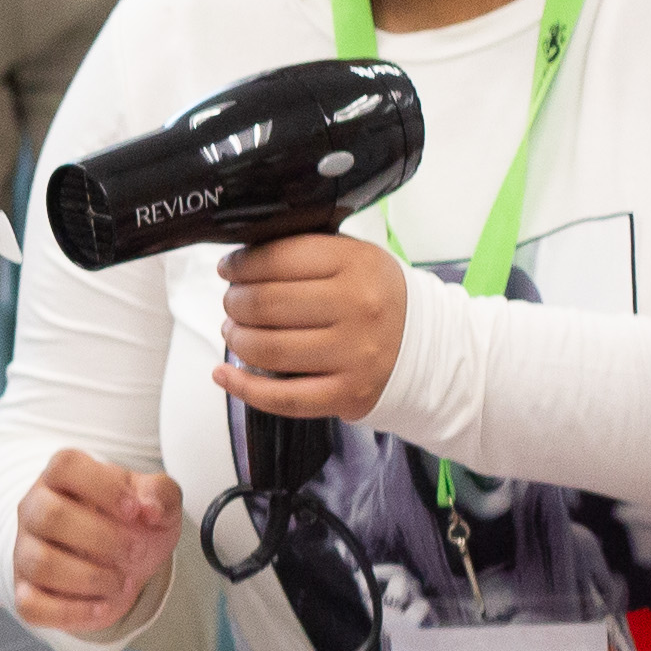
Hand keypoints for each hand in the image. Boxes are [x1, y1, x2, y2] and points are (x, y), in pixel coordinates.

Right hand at [11, 446, 188, 641]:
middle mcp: (34, 510)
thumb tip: (150, 508)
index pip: (65, 466)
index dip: (103, 486)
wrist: (123, 562)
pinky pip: (31, 605)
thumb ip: (160, 493)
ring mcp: (25, 551)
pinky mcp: (25, 591)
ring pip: (40, 563)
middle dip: (102, 538)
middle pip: (49, 515)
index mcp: (62, 478)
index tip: (135, 510)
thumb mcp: (156, 502)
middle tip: (136, 550)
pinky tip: (102, 606)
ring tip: (121, 582)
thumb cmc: (132, 524)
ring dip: (92, 578)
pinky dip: (73, 612)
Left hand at [210, 230, 412, 424]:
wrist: (428, 346)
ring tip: (235, 332)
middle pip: (266, 305)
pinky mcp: (346, 393)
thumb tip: (241, 262)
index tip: (229, 269)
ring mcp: (354, 354)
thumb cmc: (376, 299)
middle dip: (235, 303)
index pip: (279, 258)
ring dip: (237, 339)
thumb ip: (305, 254)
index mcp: (357, 264)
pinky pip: (281, 397)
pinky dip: (242, 387)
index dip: (242, 265)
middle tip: (232, 303)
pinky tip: (223, 374)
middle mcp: (358, 308)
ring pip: (267, 349)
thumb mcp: (355, 259)